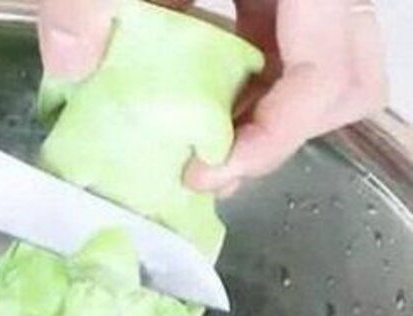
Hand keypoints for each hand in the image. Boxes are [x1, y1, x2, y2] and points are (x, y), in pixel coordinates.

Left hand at [38, 0, 387, 196]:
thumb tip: (71, 64)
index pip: (328, 70)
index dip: (276, 134)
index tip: (207, 169)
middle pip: (348, 75)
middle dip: (283, 133)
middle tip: (211, 160)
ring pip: (323, 65)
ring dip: (267, 115)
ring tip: (200, 138)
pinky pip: (286, 42)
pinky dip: (249, 82)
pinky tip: (195, 95)